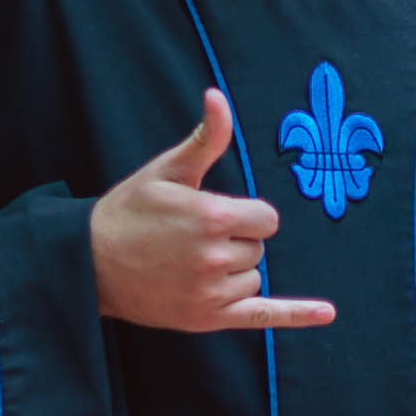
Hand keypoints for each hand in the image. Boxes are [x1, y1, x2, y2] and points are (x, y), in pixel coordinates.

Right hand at [90, 90, 330, 332]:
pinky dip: (296, 314)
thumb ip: (205, 139)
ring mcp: (211, 292)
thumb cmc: (128, 212)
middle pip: (258, 248)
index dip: (246, 215)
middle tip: (190, 240)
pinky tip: (327, 313)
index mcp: (211, 216)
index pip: (266, 218)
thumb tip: (218, 96)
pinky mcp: (206, 319)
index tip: (217, 215)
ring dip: (234, 272)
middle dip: (235, 242)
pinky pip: (262, 316)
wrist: (88, 263)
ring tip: (188, 264)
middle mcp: (215, 257)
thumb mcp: (166, 171)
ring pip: (253, 278)